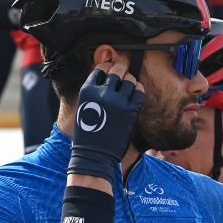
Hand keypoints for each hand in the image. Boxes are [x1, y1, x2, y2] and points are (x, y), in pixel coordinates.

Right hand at [67, 62, 143, 179]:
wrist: (94, 154)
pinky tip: (136, 91)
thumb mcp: (83, 108)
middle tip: (124, 70)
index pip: (100, 69)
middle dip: (121, 68)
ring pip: (129, 79)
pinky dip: (139, 89)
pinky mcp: (130, 111)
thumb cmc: (87, 134)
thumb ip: (93, 93)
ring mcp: (117, 101)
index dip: (107, 67)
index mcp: (87, 91)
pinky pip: (138, 92)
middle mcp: (102, 93)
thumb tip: (105, 80)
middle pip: (117, 70)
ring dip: (130, 80)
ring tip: (129, 83)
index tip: (111, 69)